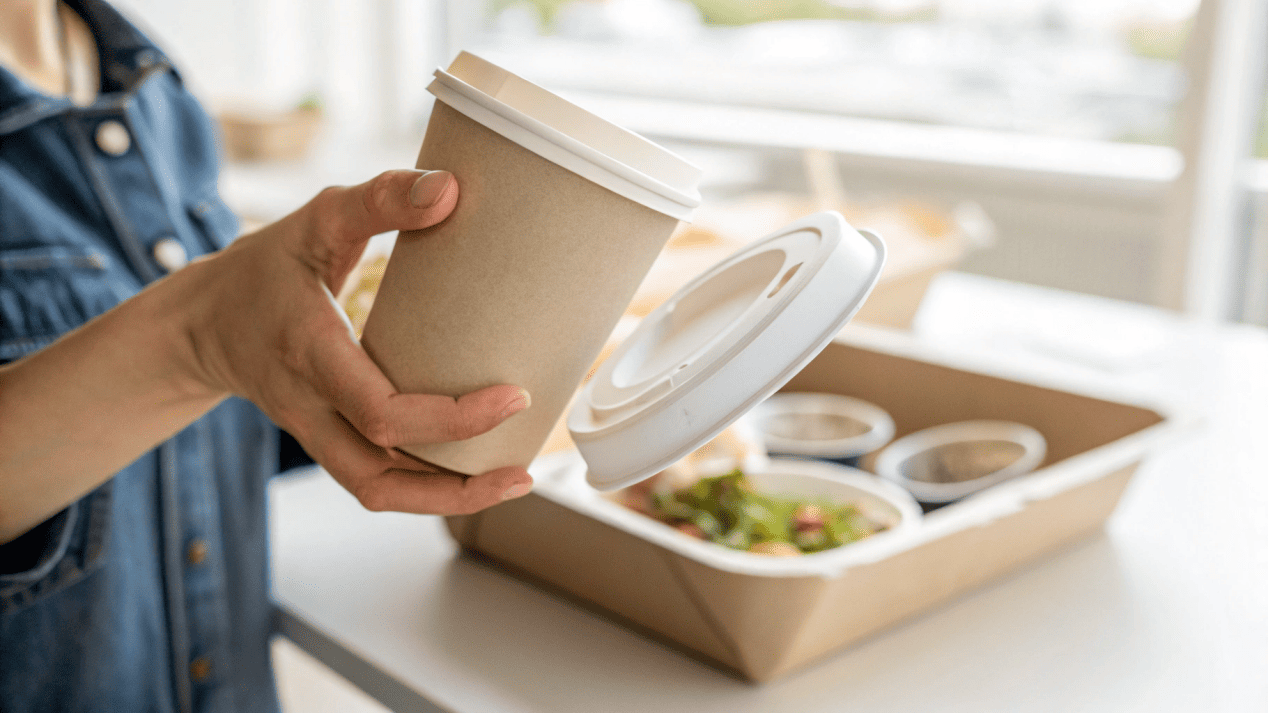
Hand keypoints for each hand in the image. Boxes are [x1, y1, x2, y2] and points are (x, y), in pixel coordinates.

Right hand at [186, 170, 532, 513]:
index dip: (450, 417)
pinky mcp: (327, 441)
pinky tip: (474, 474)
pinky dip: (424, 489)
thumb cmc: (264, 268)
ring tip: (510, 481)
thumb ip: (380, 201)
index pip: (381, 410)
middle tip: (522, 466)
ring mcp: (315, 433)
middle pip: (379, 476)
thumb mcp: (316, 219)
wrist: (200, 324)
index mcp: (309, 353)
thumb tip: (451, 188)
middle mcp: (309, 407)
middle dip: (455, 485)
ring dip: (443, 501)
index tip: (513, 396)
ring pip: (376, 492)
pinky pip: (375, 481)